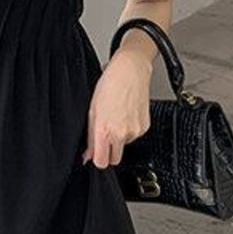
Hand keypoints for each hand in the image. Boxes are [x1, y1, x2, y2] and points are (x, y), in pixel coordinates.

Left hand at [81, 48, 152, 167]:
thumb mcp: (92, 111)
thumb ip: (90, 137)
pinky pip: (134, 136)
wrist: (131, 71)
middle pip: (115, 159)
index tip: (95, 154)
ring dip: (119, 137)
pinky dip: (129, 129)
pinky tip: (125, 114)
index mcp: (105, 131)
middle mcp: (122, 134)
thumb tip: (88, 155)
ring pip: (124, 146)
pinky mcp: (145, 127)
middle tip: (105, 136)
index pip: (101, 162)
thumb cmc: (109, 85)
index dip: (97, 159)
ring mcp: (135, 131)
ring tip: (116, 117)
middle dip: (109, 152)